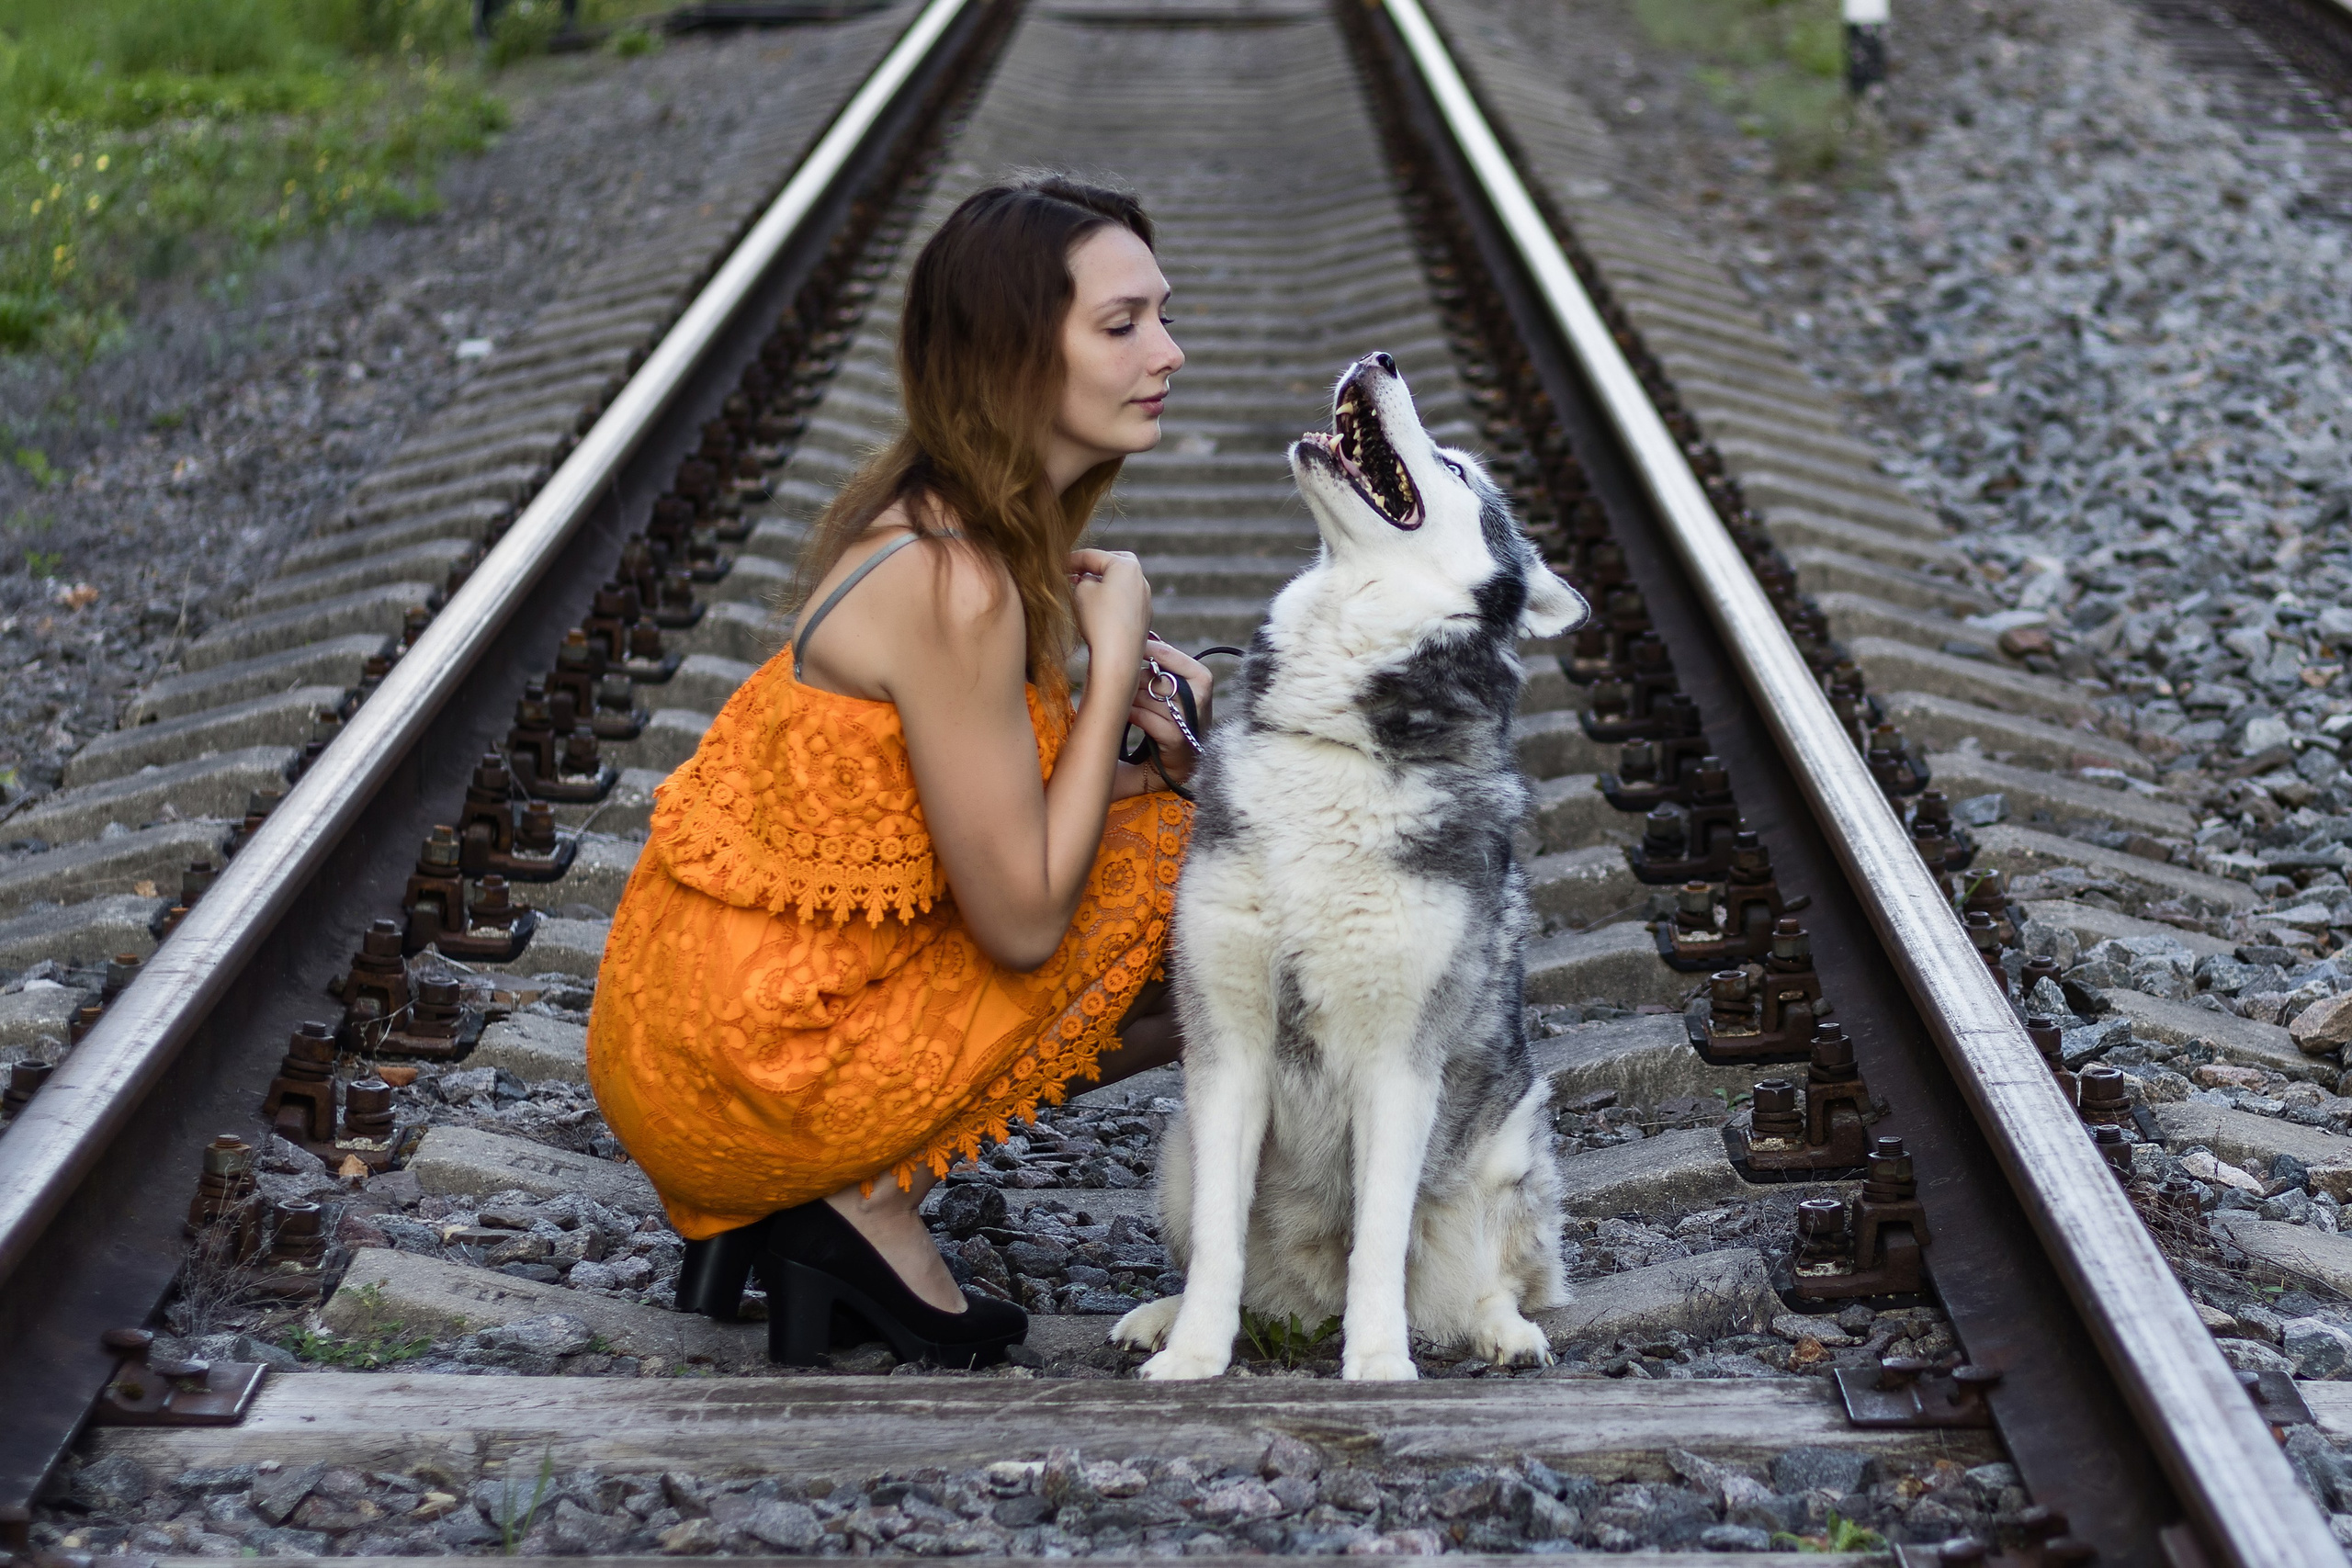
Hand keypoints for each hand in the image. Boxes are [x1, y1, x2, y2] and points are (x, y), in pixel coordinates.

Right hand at [1069, 548, 1150, 671]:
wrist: (1118, 658)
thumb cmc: (1099, 621)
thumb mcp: (1081, 591)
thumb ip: (1082, 578)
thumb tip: (1088, 580)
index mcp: (1126, 565)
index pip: (1093, 555)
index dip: (1071, 559)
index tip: (1057, 565)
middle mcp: (1141, 579)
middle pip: (1112, 565)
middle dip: (1092, 568)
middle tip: (1074, 574)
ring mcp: (1145, 600)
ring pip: (1119, 584)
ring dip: (1102, 585)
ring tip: (1083, 594)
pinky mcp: (1144, 618)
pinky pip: (1124, 602)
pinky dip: (1111, 601)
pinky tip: (1098, 612)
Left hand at [1127, 637, 1212, 785]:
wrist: (1183, 758)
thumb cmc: (1175, 714)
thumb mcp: (1178, 686)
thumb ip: (1165, 662)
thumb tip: (1144, 634)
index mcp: (1201, 678)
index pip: (1169, 655)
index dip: (1147, 650)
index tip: (1125, 646)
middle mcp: (1200, 697)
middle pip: (1154, 677)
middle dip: (1134, 681)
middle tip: (1123, 684)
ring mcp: (1189, 719)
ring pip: (1146, 698)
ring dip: (1130, 699)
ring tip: (1123, 701)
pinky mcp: (1177, 739)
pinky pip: (1145, 718)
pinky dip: (1132, 715)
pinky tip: (1125, 715)